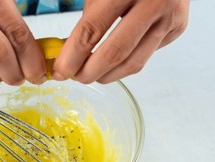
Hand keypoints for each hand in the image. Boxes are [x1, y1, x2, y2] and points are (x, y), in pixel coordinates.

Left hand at [53, 0, 189, 83]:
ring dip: (106, 76)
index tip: (60, 71)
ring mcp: (170, 17)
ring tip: (90, 75)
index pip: (91, 30)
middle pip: (114, 53)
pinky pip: (145, 56)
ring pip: (133, 63)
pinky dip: (124, 65)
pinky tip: (112, 63)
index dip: (72, 56)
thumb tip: (69, 55)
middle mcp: (153, 2)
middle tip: (73, 77)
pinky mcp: (178, 28)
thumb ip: (87, 20)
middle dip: (88, 72)